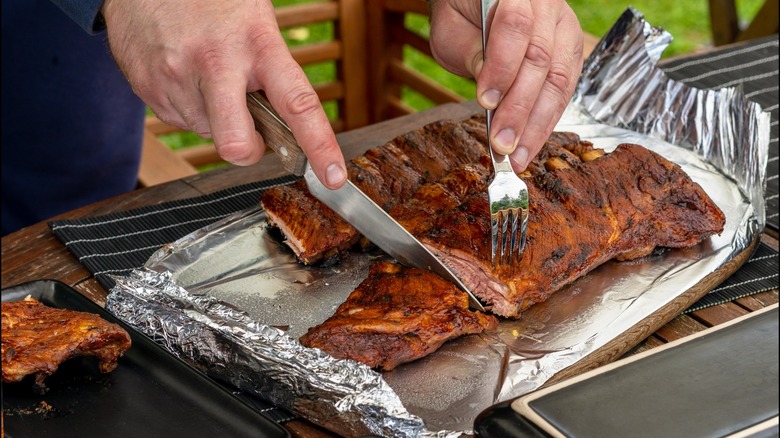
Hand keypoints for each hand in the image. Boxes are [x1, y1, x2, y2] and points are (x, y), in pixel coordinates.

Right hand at [100, 0, 346, 188]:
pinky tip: (185, 74)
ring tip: (206, 75)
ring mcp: (177, 77)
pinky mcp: (148, 87)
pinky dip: (189, 107)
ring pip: (208, 133)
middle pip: (236, 144)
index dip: (319, 144)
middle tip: (250, 134)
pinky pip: (180, 121)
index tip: (332, 176)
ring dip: (214, 118)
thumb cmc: (214, 1)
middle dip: (247, 150)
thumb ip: (272, 74)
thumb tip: (284, 131)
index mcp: (257, 44)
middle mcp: (217, 63)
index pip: (298, 104)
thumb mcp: (256, 24)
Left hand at [429, 0, 582, 172]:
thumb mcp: (454, 30)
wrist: (479, 3)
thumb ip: (472, 54)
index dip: (502, 67)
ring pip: (559, 80)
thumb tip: (491, 95)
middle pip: (541, 59)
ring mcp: (564, 29)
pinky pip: (564, 92)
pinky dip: (546, 122)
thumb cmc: (462, 15)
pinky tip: (529, 146)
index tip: (486, 101)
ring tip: (517, 156)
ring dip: (537, 125)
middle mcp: (548, 6)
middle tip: (502, 144)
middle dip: (520, 108)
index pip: (515, 27)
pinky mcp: (571, 54)